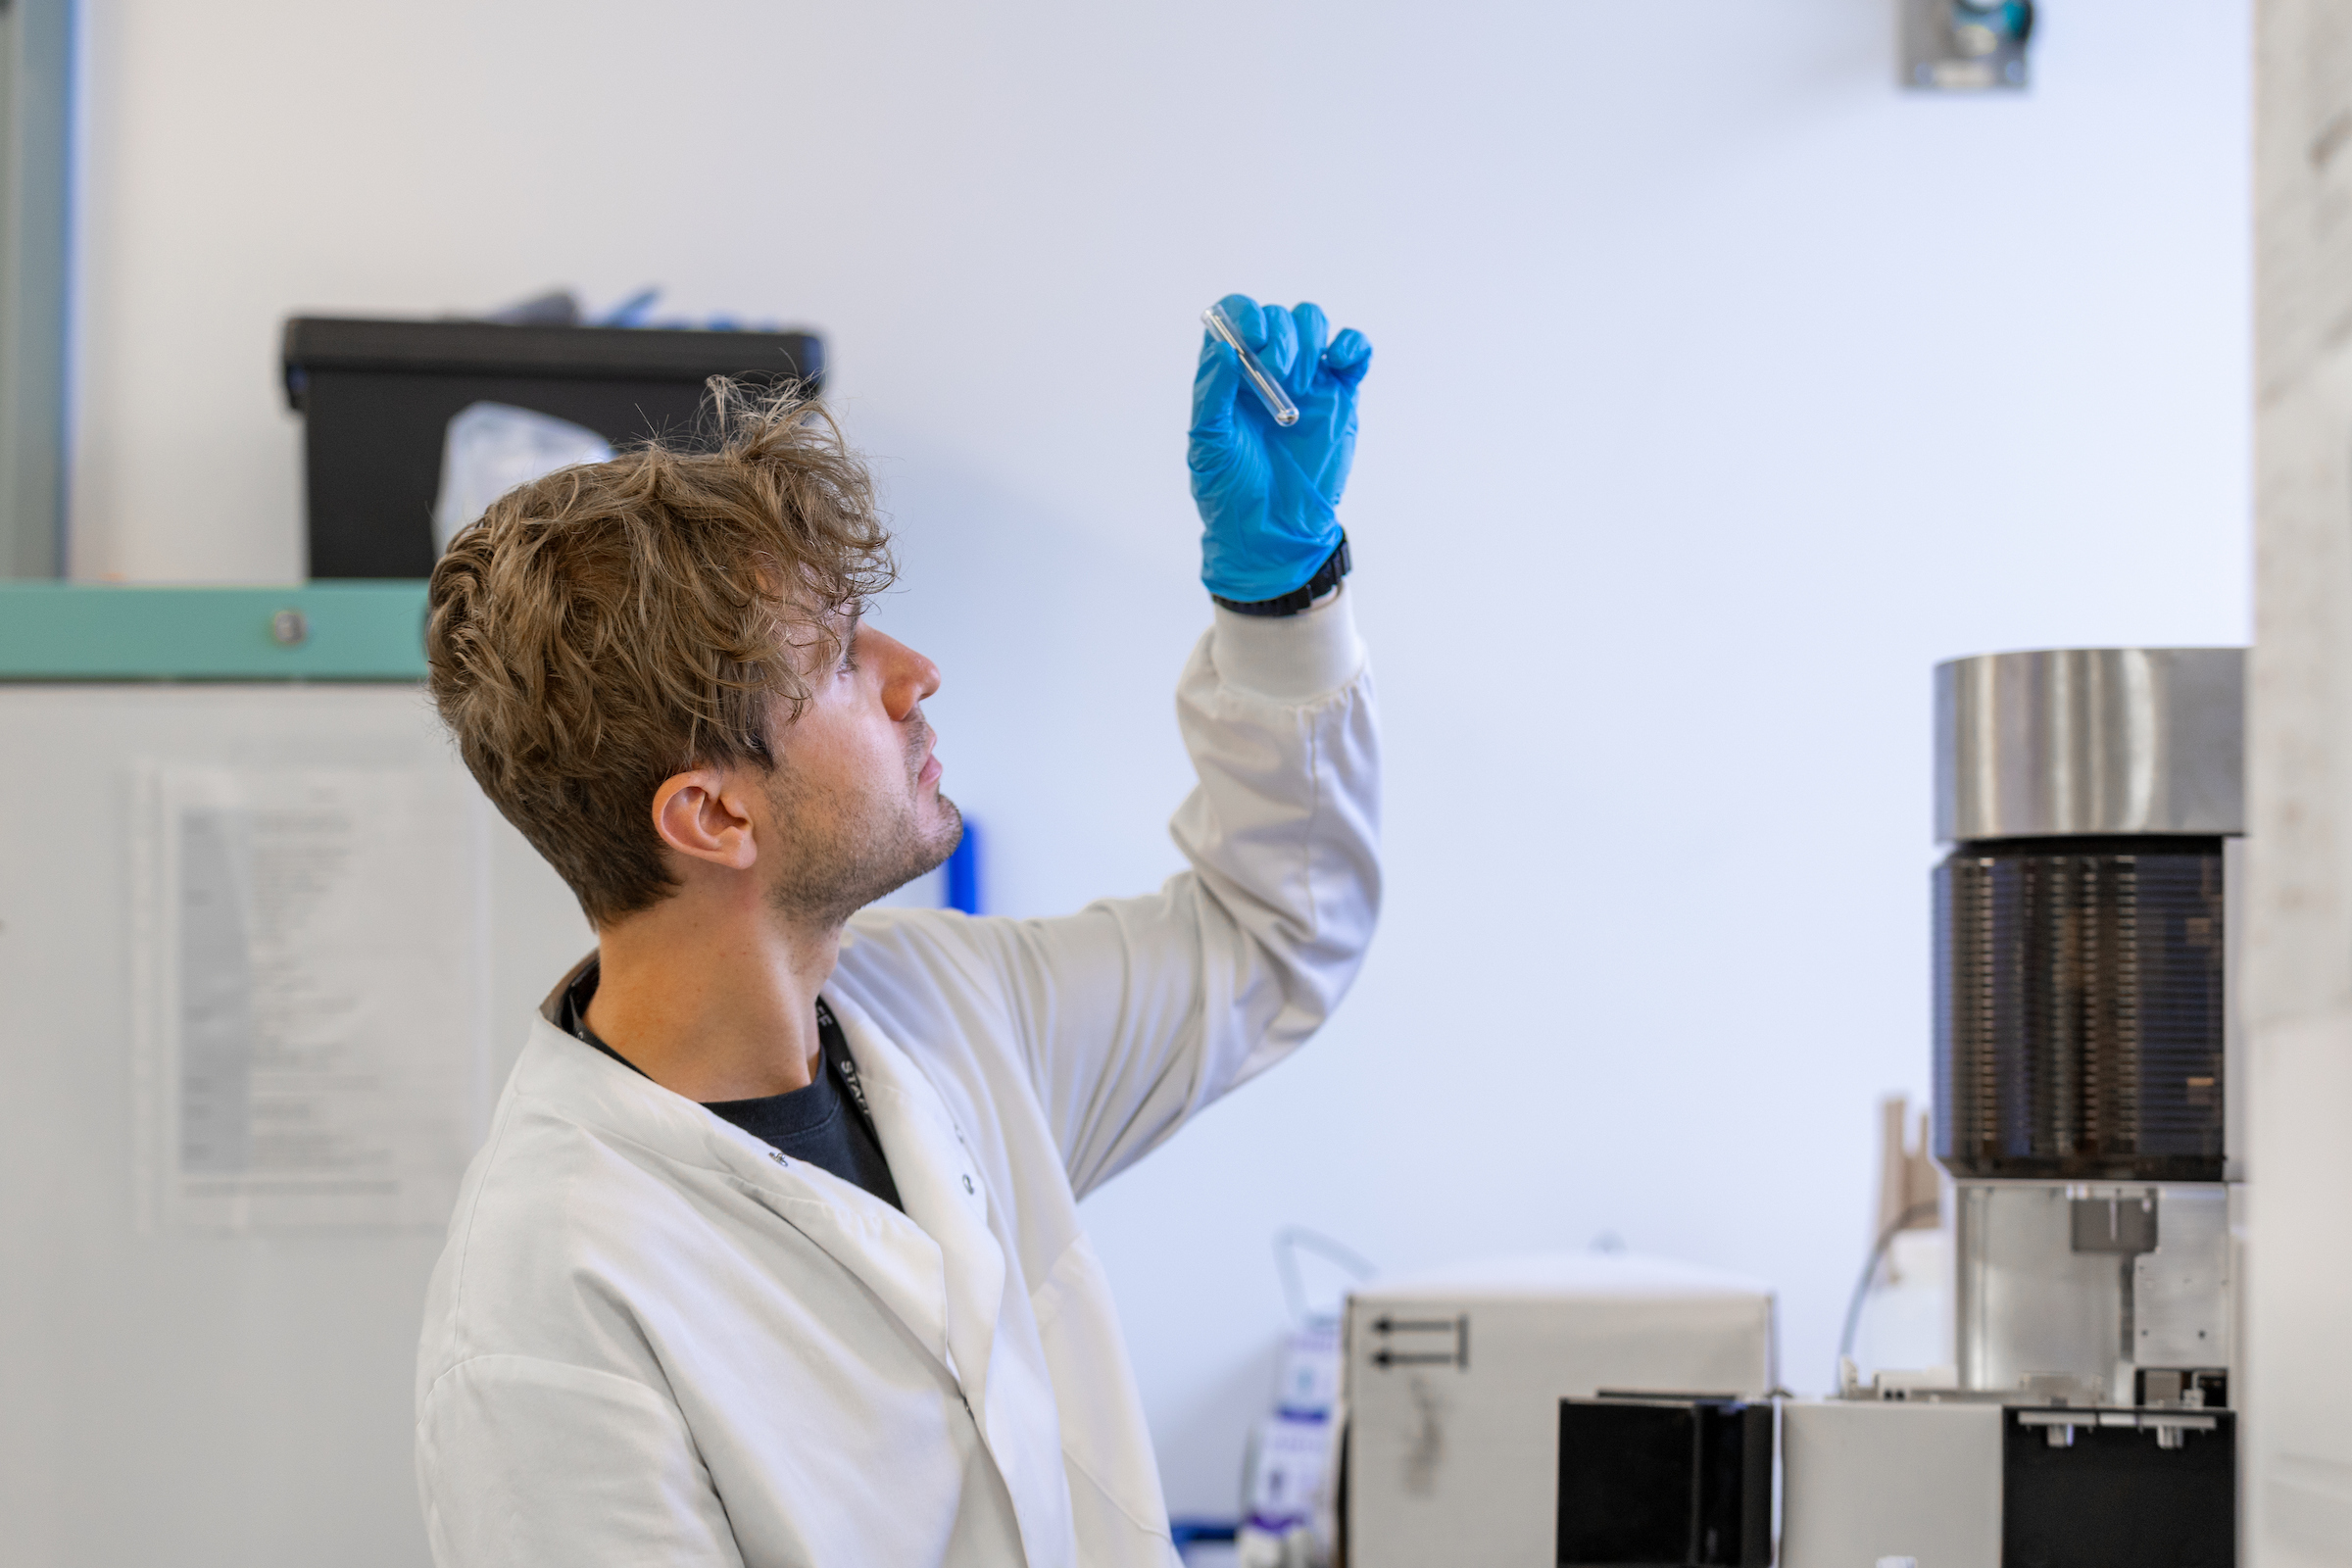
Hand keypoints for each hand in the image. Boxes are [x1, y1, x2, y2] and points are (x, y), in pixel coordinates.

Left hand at [1188, 295, 1371, 603]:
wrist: (1275, 531)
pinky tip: (1339, 364)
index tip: (1253, 338)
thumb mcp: (1208, 445)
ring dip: (1309, 339)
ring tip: (1300, 384)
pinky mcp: (1340, 396)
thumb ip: (1213, 393)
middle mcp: (1267, 368)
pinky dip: (1352, 345)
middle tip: (1279, 372)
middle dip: (1281, 336)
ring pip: (1313, 323)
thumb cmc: (1232, 491)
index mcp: (1231, 374)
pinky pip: (1354, 352)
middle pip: (1278, 317)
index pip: (1236, 316)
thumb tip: (1225, 348)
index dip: (1245, 313)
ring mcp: (1307, 381)